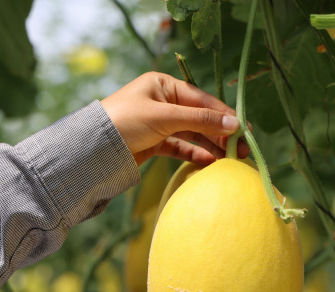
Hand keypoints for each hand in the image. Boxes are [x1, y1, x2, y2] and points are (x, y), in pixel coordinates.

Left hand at [100, 72, 249, 165]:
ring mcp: (158, 123)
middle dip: (220, 133)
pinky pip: (179, 146)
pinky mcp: (153, 143)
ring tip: (229, 158)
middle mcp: (162, 102)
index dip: (223, 115)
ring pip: (191, 133)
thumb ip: (200, 120)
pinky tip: (208, 162)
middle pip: (199, 117)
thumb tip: (234, 123)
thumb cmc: (125, 121)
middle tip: (240, 150)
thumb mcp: (165, 117)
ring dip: (209, 145)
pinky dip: (193, 153)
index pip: (201, 99)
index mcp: (163, 85)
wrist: (92, 148)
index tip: (242, 130)